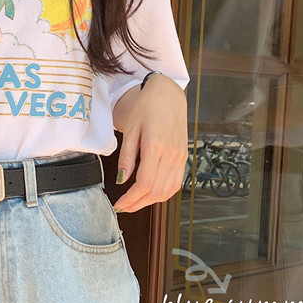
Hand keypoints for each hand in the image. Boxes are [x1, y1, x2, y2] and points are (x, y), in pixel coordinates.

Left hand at [111, 73, 187, 212]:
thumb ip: (127, 157)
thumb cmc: (147, 107)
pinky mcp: (183, 158)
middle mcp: (172, 154)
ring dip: (150, 201)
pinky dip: (162, 193)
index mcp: (157, 146)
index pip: (144, 183)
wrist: (169, 95)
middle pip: (156, 191)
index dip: (131, 199)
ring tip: (134, 203)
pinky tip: (150, 194)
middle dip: (138, 204)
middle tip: (123, 207)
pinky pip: (175, 183)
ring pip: (168, 191)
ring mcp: (180, 157)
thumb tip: (121, 180)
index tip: (119, 204)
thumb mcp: (131, 129)